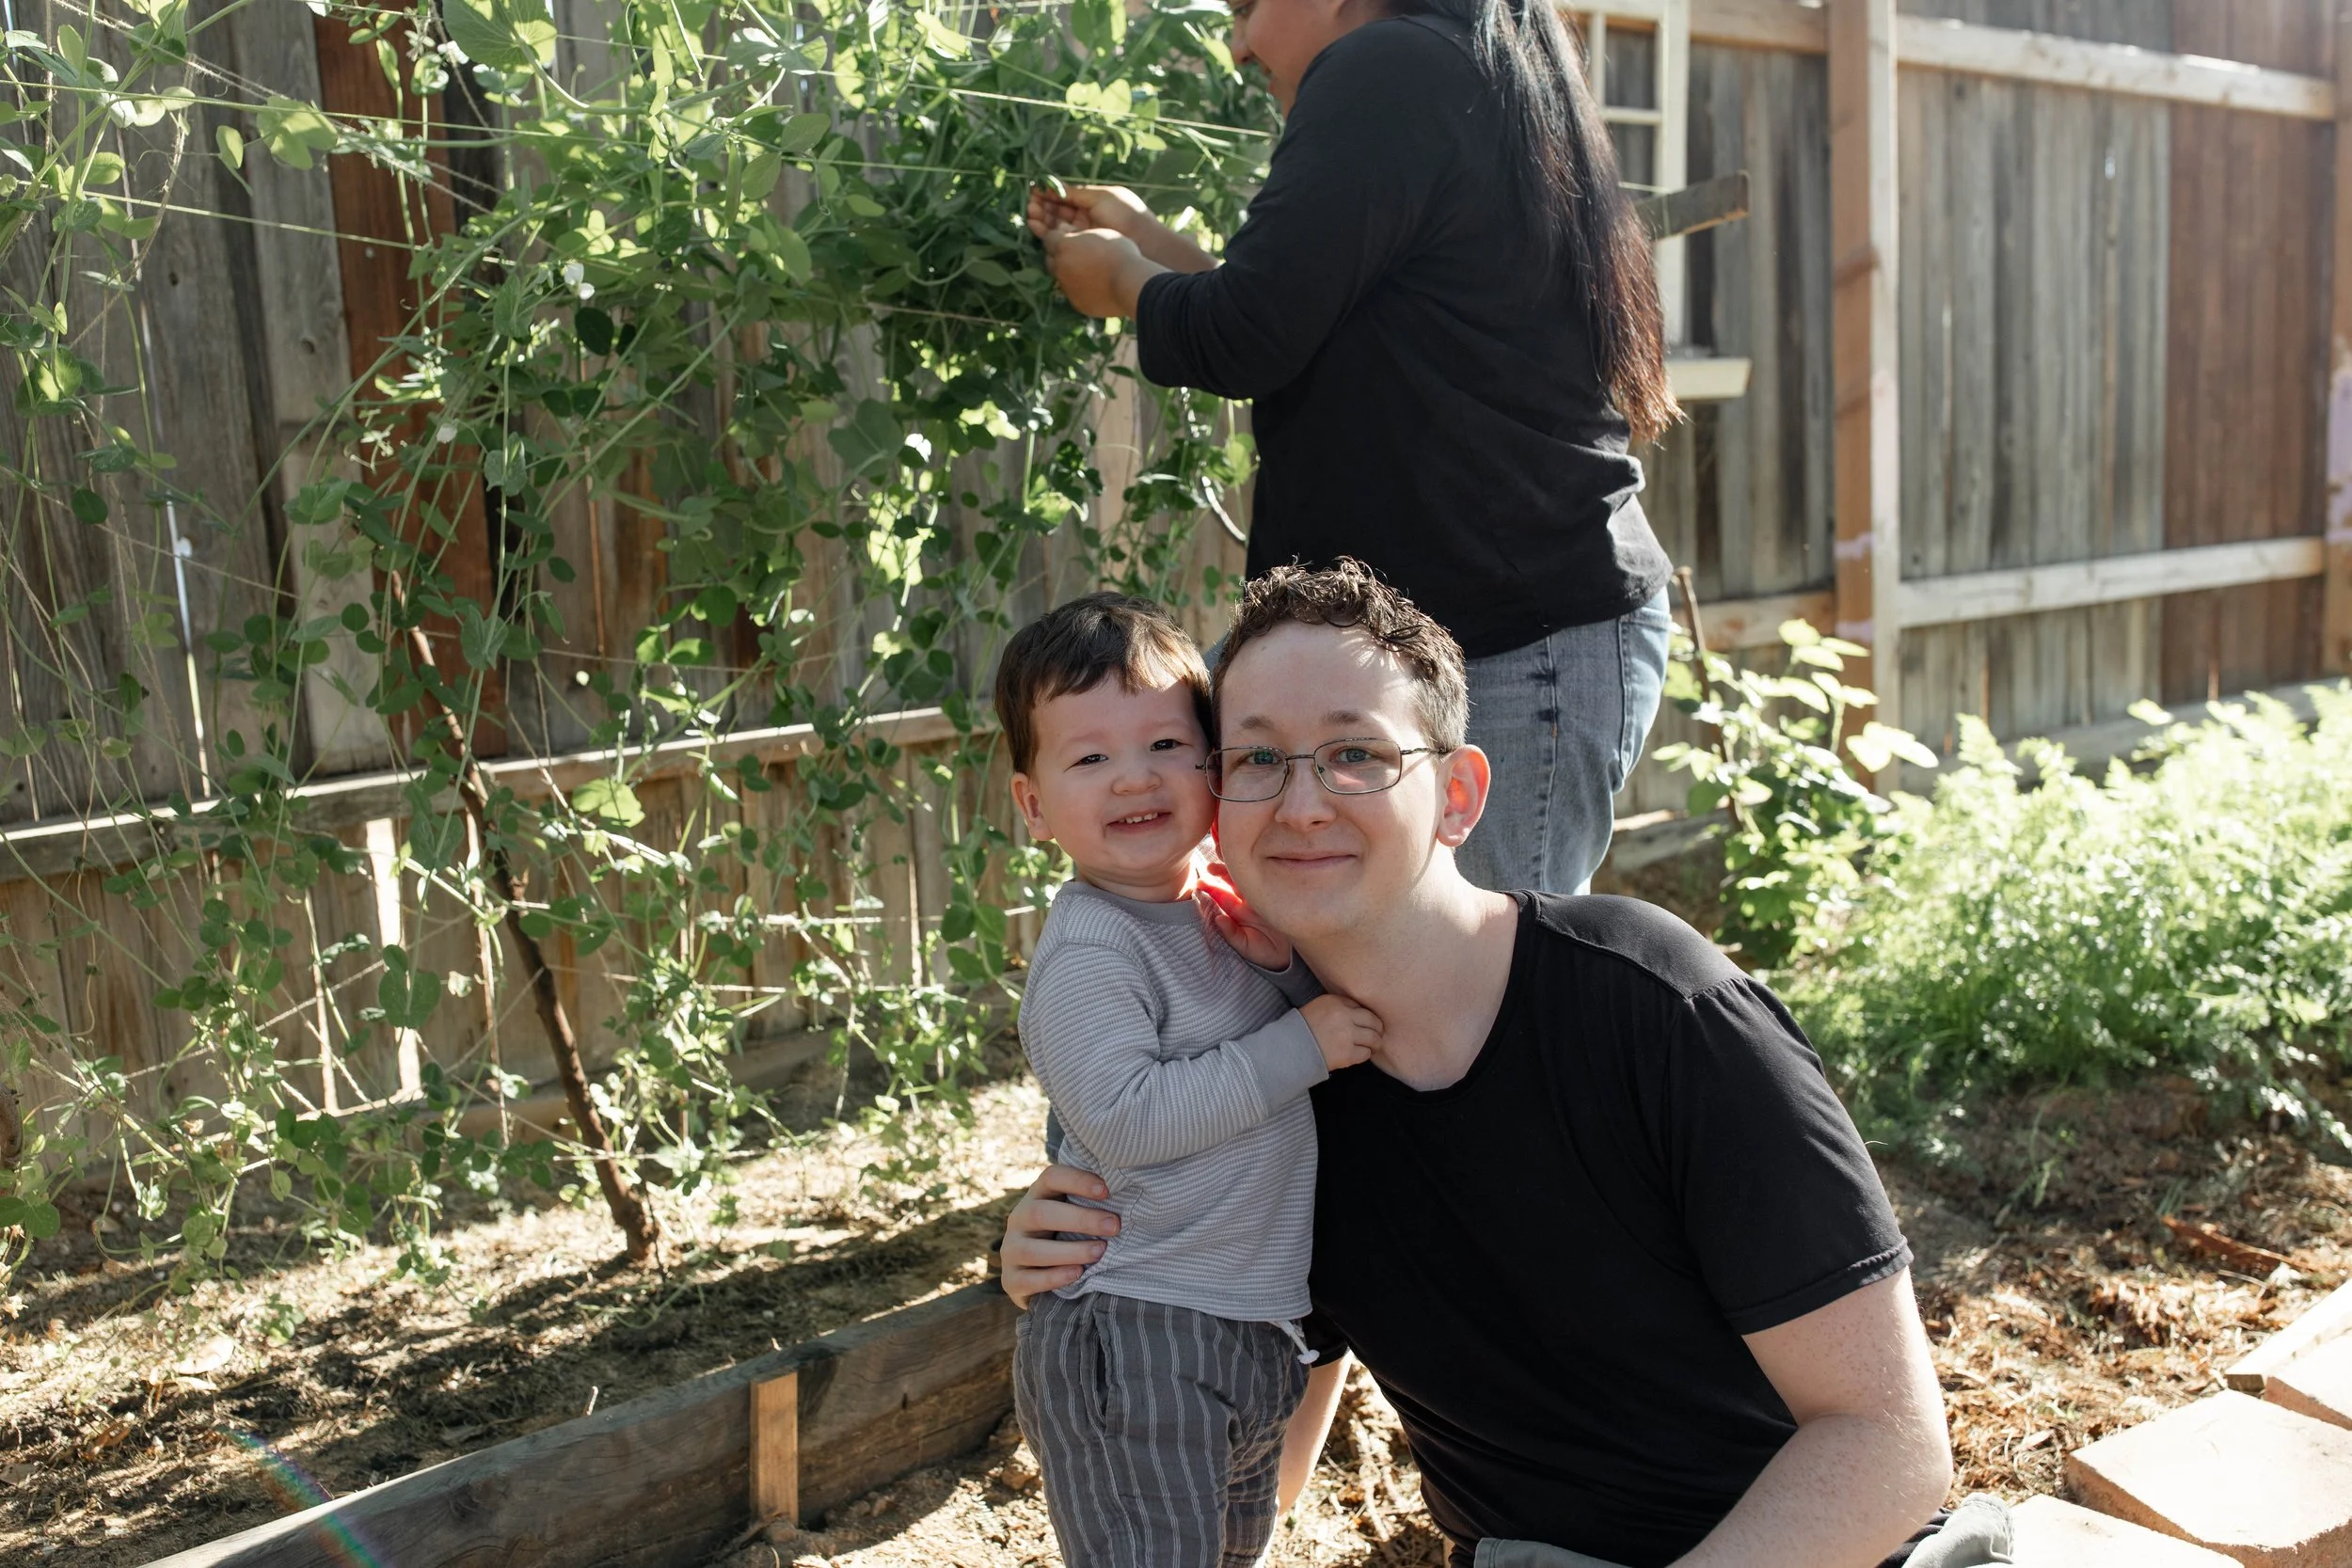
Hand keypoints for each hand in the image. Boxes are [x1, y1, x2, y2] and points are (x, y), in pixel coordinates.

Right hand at [999, 1163, 1120, 1307]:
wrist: (1036, 1278)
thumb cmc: (1066, 1238)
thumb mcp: (1073, 1216)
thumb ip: (1091, 1204)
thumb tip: (1133, 1195)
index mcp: (1037, 1196)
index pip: (1051, 1177)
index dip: (1077, 1180)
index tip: (1107, 1190)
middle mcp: (1019, 1220)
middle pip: (1041, 1213)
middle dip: (1081, 1219)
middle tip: (1114, 1225)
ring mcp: (1011, 1251)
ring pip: (1033, 1249)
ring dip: (1071, 1250)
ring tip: (1100, 1252)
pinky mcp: (1011, 1281)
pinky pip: (1029, 1280)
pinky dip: (1055, 1277)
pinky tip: (1078, 1274)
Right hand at [1026, 183, 1156, 244]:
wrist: (1143, 242)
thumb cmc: (1126, 215)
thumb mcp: (1102, 197)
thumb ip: (1078, 193)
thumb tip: (1056, 186)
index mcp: (1093, 202)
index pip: (1067, 197)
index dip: (1050, 193)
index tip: (1034, 189)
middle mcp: (1086, 218)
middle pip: (1059, 211)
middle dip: (1043, 206)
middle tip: (1029, 203)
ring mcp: (1083, 234)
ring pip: (1057, 225)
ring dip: (1042, 218)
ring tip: (1030, 213)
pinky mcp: (1081, 248)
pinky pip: (1060, 239)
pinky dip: (1046, 232)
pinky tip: (1035, 225)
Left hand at [1032, 224, 1152, 317]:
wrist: (1131, 283)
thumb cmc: (1120, 252)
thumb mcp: (1101, 233)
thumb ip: (1082, 234)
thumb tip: (1070, 234)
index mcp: (1064, 245)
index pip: (1049, 238)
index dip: (1059, 237)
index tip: (1071, 236)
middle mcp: (1060, 267)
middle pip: (1051, 259)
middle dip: (1059, 255)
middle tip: (1077, 253)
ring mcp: (1067, 287)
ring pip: (1061, 278)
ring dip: (1068, 273)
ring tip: (1087, 270)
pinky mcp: (1076, 303)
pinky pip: (1072, 293)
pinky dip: (1079, 288)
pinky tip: (1094, 285)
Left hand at [1197, 870, 1292, 971]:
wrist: (1292, 957)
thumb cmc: (1267, 953)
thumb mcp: (1246, 947)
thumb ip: (1231, 934)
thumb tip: (1218, 919)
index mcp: (1238, 913)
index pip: (1222, 897)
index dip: (1211, 889)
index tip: (1200, 883)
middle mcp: (1249, 901)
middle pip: (1233, 882)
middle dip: (1221, 872)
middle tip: (1210, 867)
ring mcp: (1263, 895)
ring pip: (1248, 877)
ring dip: (1237, 868)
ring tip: (1226, 861)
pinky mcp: (1277, 892)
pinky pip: (1265, 880)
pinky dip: (1257, 872)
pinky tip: (1249, 864)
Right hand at [1301, 993, 1380, 1071]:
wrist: (1291, 1048)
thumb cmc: (1305, 1027)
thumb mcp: (1320, 1006)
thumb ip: (1340, 1005)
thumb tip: (1361, 1011)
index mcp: (1336, 1002)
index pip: (1362, 1007)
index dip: (1367, 1016)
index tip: (1368, 1022)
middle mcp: (1344, 1016)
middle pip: (1373, 1021)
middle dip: (1378, 1029)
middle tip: (1377, 1034)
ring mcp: (1347, 1036)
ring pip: (1374, 1038)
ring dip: (1375, 1043)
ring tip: (1373, 1045)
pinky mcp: (1347, 1054)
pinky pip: (1366, 1053)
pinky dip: (1366, 1054)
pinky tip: (1360, 1053)